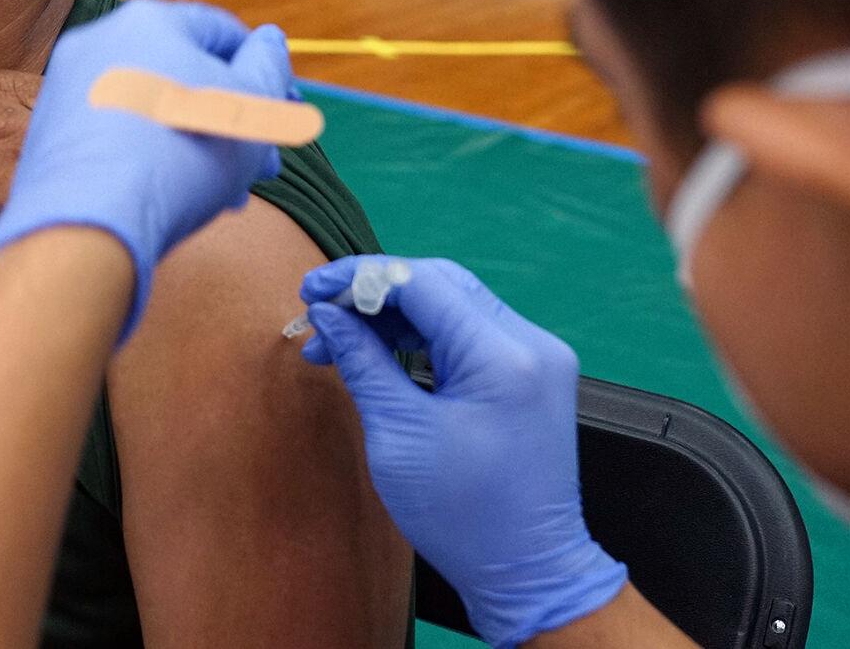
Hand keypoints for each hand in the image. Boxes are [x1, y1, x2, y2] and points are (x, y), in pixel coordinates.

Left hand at [0, 0, 291, 339]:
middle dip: (231, 122)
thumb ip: (269, 66)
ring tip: (224, 193)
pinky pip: (115, 137)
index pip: (221, 32)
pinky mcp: (49, 135)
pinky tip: (173, 198)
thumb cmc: (182, 156)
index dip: (262, 71)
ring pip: (151, 110)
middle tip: (260, 164)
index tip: (283, 110)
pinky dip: (149, 160)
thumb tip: (267, 42)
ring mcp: (67, 88)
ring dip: (196, 145)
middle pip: (184, 76)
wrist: (88, 223)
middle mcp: (98, 41)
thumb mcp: (251, 107)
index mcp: (148, 20)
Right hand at [301, 257, 627, 648]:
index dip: (359, 278)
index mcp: (502, 355)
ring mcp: (537, 356)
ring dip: (395, 314)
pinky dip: (423, 335)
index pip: (421, 282)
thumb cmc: (463, 515)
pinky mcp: (531, 373)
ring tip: (340, 342)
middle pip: (440, 283)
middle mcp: (529, 342)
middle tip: (321, 313)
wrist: (529, 570)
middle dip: (374, 292)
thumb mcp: (399, 434)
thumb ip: (363, 362)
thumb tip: (327, 316)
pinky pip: (469, 332)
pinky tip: (382, 352)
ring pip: (453, 303)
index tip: (312, 292)